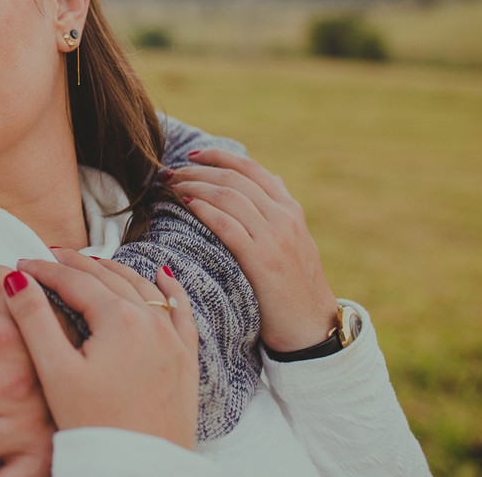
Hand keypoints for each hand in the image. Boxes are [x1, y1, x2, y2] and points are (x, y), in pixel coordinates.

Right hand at [4, 249, 198, 449]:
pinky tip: (163, 277)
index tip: (20, 263)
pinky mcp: (186, 360)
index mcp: (119, 319)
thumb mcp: (56, 371)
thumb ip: (34, 319)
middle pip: (108, 277)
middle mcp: (151, 321)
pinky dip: (169, 289)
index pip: (74, 280)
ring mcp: (173, 339)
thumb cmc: (97, 427)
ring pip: (143, 287)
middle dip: (75, 264)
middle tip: (49, 258)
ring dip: (114, 270)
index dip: (43, 270)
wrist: (141, 470)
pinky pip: (181, 312)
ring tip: (90, 263)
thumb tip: (16, 279)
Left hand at [166, 149, 338, 351]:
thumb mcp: (297, 239)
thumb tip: (273, 177)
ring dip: (194, 186)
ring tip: (170, 186)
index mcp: (290, 210)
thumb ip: (282, 208)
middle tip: (169, 173)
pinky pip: (228, 226)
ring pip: (228, 197)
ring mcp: (274, 238)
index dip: (219, 157)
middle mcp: (283, 218)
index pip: (251, 169)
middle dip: (197, 171)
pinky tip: (186, 204)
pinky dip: (204, 210)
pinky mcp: (262, 261)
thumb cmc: (297, 285)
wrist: (312, 328)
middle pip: (233, 180)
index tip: (192, 154)